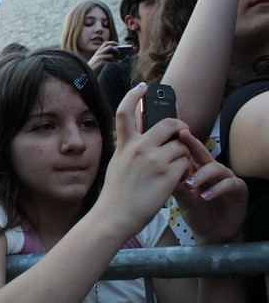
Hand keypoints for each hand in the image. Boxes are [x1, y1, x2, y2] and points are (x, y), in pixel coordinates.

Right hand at [87, 41, 118, 73]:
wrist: (87, 72)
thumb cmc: (94, 66)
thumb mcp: (98, 59)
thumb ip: (105, 55)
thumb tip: (115, 53)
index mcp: (98, 51)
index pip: (106, 43)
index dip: (112, 42)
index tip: (118, 44)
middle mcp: (98, 53)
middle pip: (110, 47)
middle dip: (116, 49)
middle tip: (119, 53)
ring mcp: (99, 57)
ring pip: (111, 55)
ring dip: (114, 60)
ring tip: (113, 63)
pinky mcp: (100, 62)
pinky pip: (109, 62)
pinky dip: (111, 64)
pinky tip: (110, 67)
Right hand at [102, 84, 192, 235]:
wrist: (115, 215)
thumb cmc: (116, 195)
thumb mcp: (117, 165)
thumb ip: (129, 149)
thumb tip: (140, 139)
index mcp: (125, 145)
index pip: (125, 112)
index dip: (134, 96)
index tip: (143, 87)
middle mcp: (140, 148)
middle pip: (170, 124)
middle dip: (181, 127)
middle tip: (184, 133)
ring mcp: (155, 160)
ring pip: (182, 146)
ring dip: (184, 155)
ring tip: (176, 168)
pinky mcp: (168, 174)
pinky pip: (186, 163)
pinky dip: (185, 171)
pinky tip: (176, 180)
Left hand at [172, 129, 247, 243]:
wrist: (211, 231)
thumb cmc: (195, 212)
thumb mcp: (182, 199)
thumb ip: (175, 185)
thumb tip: (158, 171)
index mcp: (197, 169)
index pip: (189, 152)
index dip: (180, 143)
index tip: (168, 135)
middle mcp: (212, 170)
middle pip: (203, 153)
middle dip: (193, 144)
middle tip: (182, 137)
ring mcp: (227, 178)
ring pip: (216, 168)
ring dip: (202, 175)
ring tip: (189, 184)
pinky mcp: (239, 189)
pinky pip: (230, 184)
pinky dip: (217, 190)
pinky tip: (205, 196)